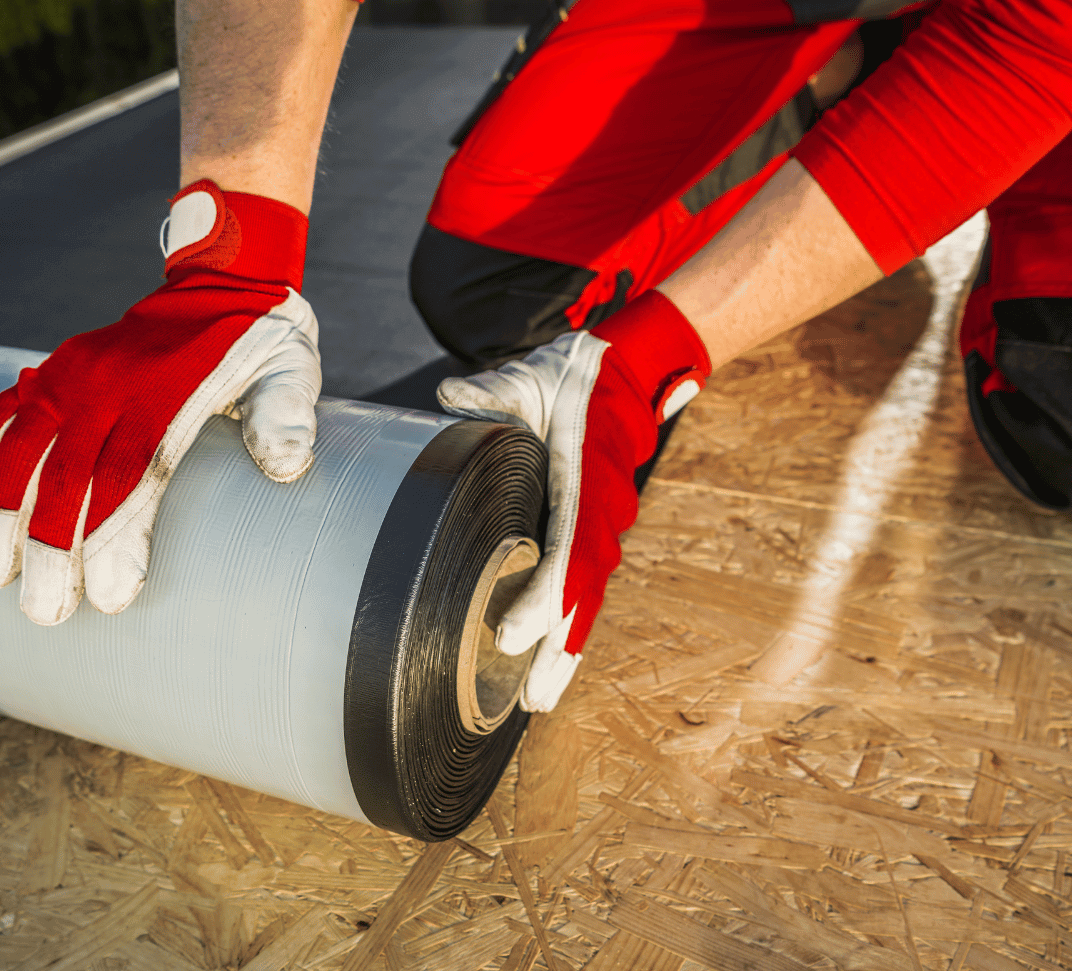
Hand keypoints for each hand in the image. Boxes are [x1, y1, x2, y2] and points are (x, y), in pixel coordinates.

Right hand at [0, 179, 320, 624]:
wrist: (224, 277)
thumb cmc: (263, 341)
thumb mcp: (293, 370)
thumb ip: (286, 415)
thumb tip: (287, 467)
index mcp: (170, 390)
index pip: (132, 472)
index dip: (115, 536)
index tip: (109, 597)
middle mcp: (114, 382)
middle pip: (71, 473)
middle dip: (50, 547)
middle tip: (44, 612)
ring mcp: (78, 372)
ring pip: (25, 446)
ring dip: (2, 512)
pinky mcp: (59, 366)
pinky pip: (7, 406)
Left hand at [437, 290, 710, 709]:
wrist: (622, 371)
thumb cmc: (571, 378)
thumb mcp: (529, 377)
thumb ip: (491, 392)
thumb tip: (449, 397)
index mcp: (582, 483)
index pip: (565, 552)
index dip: (542, 599)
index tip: (512, 636)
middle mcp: (599, 515)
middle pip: (582, 596)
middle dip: (559, 650)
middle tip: (535, 701)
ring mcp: (602, 527)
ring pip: (587, 601)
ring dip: (568, 651)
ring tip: (542, 699)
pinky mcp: (594, 531)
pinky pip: (585, 588)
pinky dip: (572, 627)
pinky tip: (553, 663)